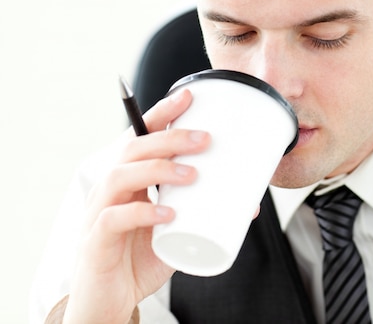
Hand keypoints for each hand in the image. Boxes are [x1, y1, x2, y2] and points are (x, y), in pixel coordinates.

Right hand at [63, 89, 209, 323]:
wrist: (110, 302)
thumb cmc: (141, 258)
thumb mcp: (177, 230)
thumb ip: (206, 214)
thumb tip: (250, 204)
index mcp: (129, 180)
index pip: (140, 137)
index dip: (161, 114)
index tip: (189, 95)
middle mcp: (110, 190)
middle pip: (133, 149)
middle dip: (170, 138)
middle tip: (206, 139)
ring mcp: (99, 214)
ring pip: (120, 176)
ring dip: (159, 169)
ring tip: (193, 173)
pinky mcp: (96, 242)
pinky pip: (113, 219)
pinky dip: (143, 212)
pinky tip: (168, 212)